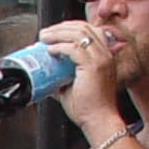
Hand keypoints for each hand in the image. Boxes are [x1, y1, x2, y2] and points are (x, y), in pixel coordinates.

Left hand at [38, 21, 126, 138]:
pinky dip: (60, 46)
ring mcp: (101, 59)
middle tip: (45, 33)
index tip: (53, 32)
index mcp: (104, 57)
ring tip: (44, 38)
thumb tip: (44, 78)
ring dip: (58, 33)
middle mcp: (105, 54)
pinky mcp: (93, 66)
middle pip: (83, 28)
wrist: (98, 121)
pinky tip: (51, 51)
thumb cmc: (88, 108)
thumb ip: (61, 79)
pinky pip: (74, 49)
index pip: (89, 31)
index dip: (70, 28)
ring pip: (79, 34)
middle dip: (61, 27)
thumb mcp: (72, 88)